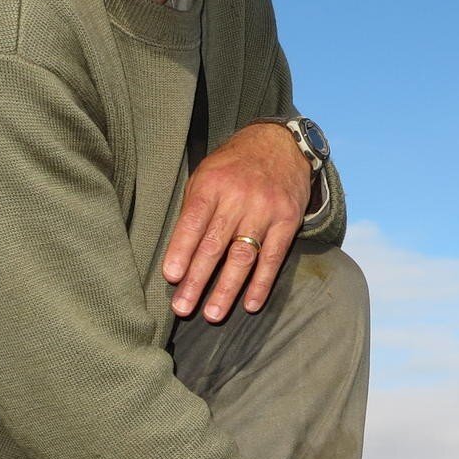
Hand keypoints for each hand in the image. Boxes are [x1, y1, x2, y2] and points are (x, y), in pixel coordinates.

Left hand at [163, 123, 310, 321]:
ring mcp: (265, 210)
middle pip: (215, 245)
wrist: (280, 144)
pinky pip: (273, 257)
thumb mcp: (206, 174)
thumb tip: (179, 255)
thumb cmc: (233, 165)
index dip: (181, 250)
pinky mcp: (288, 221)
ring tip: (212, 314)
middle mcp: (239, 198)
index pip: (193, 222)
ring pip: (243, 256)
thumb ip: (194, 210)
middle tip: (182, 307)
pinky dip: (261, 283)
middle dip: (197, 280)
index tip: (170, 276)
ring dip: (227, 288)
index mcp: (212, 184)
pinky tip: (249, 304)